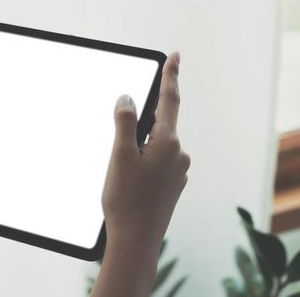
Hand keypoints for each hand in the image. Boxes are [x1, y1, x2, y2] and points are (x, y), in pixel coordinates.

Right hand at [102, 51, 190, 252]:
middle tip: (120, 153)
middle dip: (139, 128)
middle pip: (159, 126)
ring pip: (156, 147)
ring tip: (121, 177)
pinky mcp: (173, 186)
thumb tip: (127, 99)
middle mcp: (179, 155)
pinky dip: (143, 164)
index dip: (171, 75)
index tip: (175, 55)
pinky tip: (129, 184)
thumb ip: (124, 123)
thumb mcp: (119, 157)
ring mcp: (178, 172)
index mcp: (169, 143)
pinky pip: (157, 164)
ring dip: (139, 150)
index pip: (170, 100)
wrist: (136, 243)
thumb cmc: (126, 201)